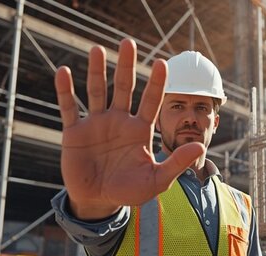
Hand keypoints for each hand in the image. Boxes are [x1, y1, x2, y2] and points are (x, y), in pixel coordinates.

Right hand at [55, 39, 203, 219]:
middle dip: (126, 66)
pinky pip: (70, 108)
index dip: (157, 83)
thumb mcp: (157, 180)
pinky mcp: (75, 133)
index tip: (163, 63)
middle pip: (124, 88)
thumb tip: (201, 145)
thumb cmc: (130, 191)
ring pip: (97, 91)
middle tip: (128, 42)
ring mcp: (96, 125)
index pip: (151, 101)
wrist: (99, 202)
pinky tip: (64, 72)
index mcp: (140, 130)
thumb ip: (176, 162)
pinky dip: (66, 91)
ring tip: (97, 49)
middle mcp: (120, 122)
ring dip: (97, 71)